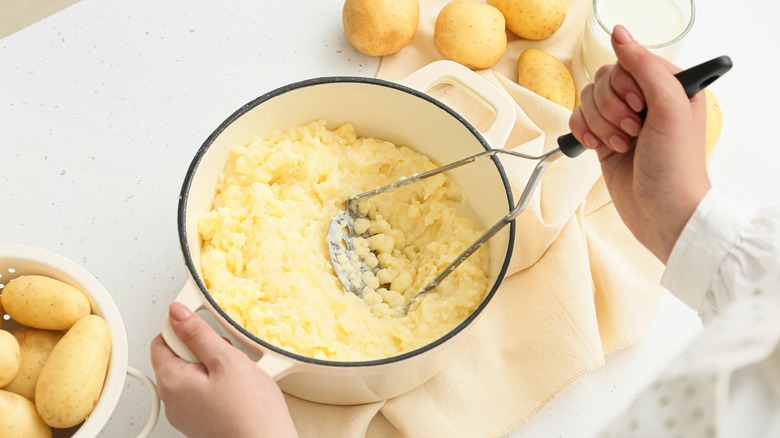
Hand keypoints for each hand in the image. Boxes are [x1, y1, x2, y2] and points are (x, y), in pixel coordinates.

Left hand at [150, 302, 297, 437]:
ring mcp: (186, 413)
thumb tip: (178, 313)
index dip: (184, 327)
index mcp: (172, 382)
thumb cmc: (250, 413)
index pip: (161, 339)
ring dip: (213, 366)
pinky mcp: (200, 420)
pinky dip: (218, 384)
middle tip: (227, 356)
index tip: (204, 327)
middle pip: (178, 356)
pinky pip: (202, 391)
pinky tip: (237, 388)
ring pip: (193, 373)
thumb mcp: (226, 360)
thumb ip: (199, 333)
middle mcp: (173, 400)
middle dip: (202, 348)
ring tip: (236, 374)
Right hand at [569, 25, 710, 262]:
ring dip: (599, 125)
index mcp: (668, 85)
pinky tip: (597, 148)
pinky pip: (577, 119)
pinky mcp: (603, 138)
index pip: (628, 62)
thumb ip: (644, 67)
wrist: (663, 213)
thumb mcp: (670, 108)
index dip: (625, 85)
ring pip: (588, 100)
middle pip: (603, 80)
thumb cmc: (676, 166)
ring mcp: (622, 120)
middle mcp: (644, 100)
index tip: (640, 109)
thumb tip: (619, 34)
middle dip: (611, 109)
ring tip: (621, 146)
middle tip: (632, 132)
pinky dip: (582, 133)